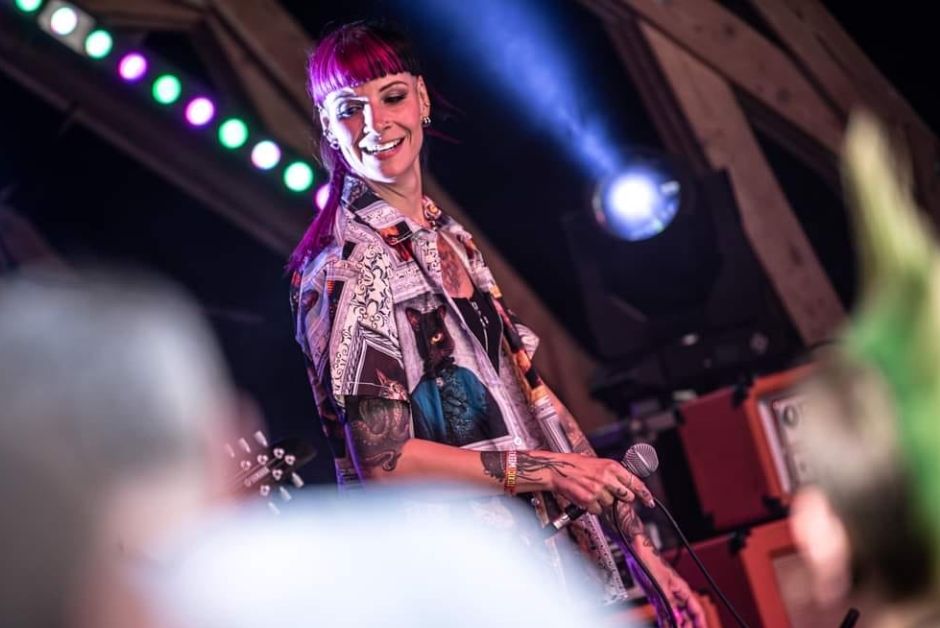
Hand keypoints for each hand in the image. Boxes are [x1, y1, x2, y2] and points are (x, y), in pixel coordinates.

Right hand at [519, 451, 653, 514]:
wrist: (556, 469)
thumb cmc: (574, 465)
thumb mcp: (598, 463)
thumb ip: (613, 474)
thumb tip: (626, 485)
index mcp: (612, 466)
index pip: (635, 482)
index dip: (645, 494)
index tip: (650, 502)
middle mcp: (607, 478)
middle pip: (626, 497)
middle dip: (620, 498)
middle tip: (610, 494)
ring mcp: (598, 490)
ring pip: (610, 504)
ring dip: (603, 502)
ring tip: (591, 491)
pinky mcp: (589, 500)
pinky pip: (598, 510)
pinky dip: (593, 507)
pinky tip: (585, 497)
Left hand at [642, 549, 707, 627]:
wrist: (637, 551)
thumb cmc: (650, 560)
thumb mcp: (661, 584)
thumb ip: (670, 603)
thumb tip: (677, 618)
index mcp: (682, 589)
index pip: (696, 610)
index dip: (701, 622)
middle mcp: (676, 593)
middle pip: (686, 615)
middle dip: (687, 625)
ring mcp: (667, 595)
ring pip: (675, 615)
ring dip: (675, 624)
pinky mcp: (656, 596)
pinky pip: (664, 612)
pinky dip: (665, 620)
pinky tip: (664, 625)